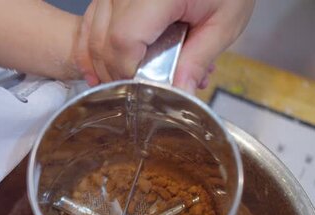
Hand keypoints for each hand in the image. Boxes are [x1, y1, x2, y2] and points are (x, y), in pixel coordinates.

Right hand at [74, 0, 254, 92]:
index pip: (124, 41)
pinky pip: (90, 21)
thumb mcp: (224, 22)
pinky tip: (101, 66)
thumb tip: (179, 93)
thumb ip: (198, 60)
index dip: (127, 73)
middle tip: (140, 92)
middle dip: (116, 74)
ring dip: (101, 64)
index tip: (142, 92)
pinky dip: (92, 47)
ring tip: (124, 82)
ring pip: (90, 34)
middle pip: (103, 41)